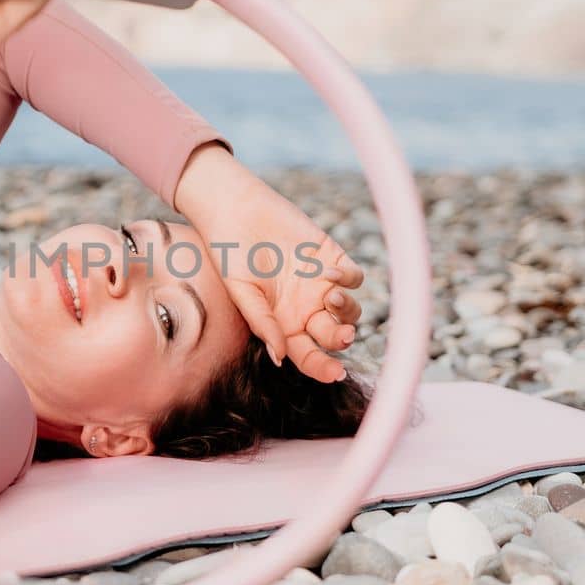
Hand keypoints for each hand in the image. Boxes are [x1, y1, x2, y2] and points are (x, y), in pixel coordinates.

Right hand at [183, 149, 364, 382]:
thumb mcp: (242, 292)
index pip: (308, 355)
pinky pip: (353, 276)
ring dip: (347, 311)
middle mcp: (306, 308)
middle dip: (341, 340)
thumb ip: (262, 323)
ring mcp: (321, 284)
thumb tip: (280, 358)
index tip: (335, 374)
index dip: (323, 368)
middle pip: (333, 335)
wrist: (235, 211)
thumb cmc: (231, 255)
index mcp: (284, 324)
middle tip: (343, 336)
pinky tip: (327, 271)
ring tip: (331, 299)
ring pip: (350, 310)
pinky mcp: (332, 257)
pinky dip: (347, 278)